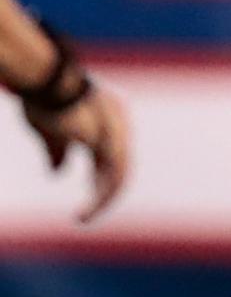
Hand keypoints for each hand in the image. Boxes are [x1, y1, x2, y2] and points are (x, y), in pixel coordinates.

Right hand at [26, 82, 131, 223]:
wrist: (46, 78)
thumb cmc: (44, 96)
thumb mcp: (50, 129)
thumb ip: (58, 150)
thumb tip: (57, 173)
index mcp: (108, 117)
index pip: (112, 153)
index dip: (102, 175)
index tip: (92, 191)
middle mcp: (119, 125)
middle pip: (119, 167)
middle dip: (104, 192)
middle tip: (86, 214)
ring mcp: (118, 133)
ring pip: (118, 177)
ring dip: (102, 200)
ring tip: (83, 218)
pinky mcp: (110, 143)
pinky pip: (114, 179)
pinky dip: (101, 198)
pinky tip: (85, 212)